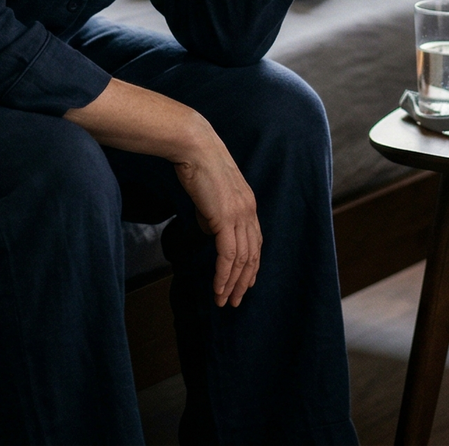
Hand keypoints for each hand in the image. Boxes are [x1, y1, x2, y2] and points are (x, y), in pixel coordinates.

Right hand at [172, 131, 262, 307]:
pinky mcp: (226, 219)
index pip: (255, 244)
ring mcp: (239, 216)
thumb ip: (214, 216)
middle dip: (244, 282)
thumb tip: (211, 233)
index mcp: (248, 205)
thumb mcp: (210, 196)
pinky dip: (223, 275)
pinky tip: (218, 288)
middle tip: (235, 301)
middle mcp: (249, 212)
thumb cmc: (197, 166)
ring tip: (224, 301)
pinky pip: (228, 255)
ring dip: (232, 284)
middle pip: (252, 256)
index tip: (242, 284)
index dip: (250, 267)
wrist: (194, 147)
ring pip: (241, 260)